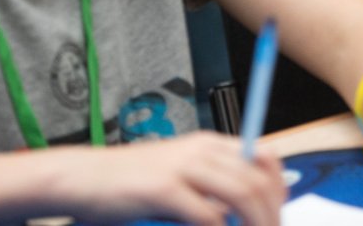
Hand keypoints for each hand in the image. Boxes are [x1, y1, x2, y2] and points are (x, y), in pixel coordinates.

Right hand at [52, 132, 286, 225]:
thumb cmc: (128, 183)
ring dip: (256, 224)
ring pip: (242, 195)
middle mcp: (200, 151)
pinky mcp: (164, 190)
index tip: (278, 212)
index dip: (279, 187)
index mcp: (207, 144)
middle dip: (272, 213)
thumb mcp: (177, 175)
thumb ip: (208, 187)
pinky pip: (208, 215)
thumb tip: (240, 211)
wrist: (83, 178)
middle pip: (258, 180)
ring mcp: (183, 168)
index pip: (262, 156)